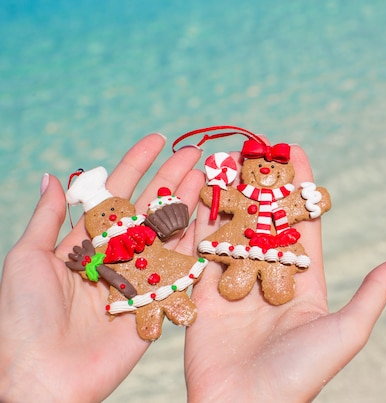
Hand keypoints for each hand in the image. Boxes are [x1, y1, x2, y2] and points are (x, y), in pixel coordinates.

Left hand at [0, 134, 204, 401]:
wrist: (42, 375)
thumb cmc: (23, 317)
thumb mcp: (27, 258)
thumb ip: (48, 218)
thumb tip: (55, 176)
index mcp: (86, 241)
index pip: (116, 193)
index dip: (136, 164)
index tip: (157, 139)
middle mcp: (116, 255)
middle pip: (149, 207)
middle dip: (170, 178)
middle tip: (193, 152)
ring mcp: (139, 276)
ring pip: (168, 231)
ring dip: (186, 202)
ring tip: (204, 175)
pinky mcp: (157, 300)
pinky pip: (179, 267)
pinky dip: (193, 241)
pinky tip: (203, 217)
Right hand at [185, 144, 385, 401]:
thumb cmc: (301, 376)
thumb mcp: (347, 331)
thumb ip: (374, 292)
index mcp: (304, 281)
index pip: (301, 221)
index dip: (298, 186)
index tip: (293, 149)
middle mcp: (269, 277)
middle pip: (264, 218)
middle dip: (260, 181)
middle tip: (256, 144)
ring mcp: (235, 284)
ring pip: (232, 228)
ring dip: (229, 193)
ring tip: (224, 158)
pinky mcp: (203, 295)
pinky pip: (200, 250)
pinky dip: (198, 220)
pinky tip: (197, 190)